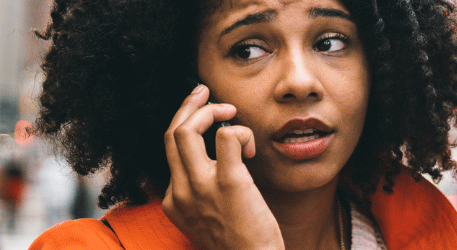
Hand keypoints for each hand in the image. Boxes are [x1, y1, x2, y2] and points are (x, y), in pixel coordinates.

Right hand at [162, 84, 283, 249]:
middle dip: (187, 106)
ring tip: (230, 111)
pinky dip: (239, 131)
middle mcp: (181, 192)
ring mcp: (203, 187)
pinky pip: (227, 137)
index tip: (201, 112)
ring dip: (210, 111)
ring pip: (186, 130)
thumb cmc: (240, 244)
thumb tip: (218, 163)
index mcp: (173, 201)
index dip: (185, 126)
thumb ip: (203, 194)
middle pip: (171, 134)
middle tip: (205, 92)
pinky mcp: (230, 183)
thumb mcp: (208, 219)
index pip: (169, 151)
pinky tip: (252, 147)